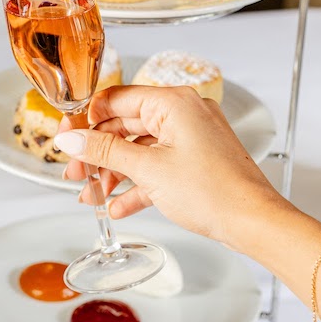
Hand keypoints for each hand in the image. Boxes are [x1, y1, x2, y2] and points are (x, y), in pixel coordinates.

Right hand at [55, 85, 285, 250]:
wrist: (253, 222)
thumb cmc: (214, 191)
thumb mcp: (148, 169)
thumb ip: (105, 150)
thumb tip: (72, 139)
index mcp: (174, 103)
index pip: (117, 99)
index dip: (86, 120)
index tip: (67, 139)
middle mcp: (183, 114)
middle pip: (125, 126)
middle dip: (97, 153)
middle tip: (75, 174)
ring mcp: (191, 138)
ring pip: (139, 149)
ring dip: (114, 172)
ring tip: (92, 196)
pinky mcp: (196, 161)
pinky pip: (157, 166)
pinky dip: (137, 184)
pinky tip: (118, 205)